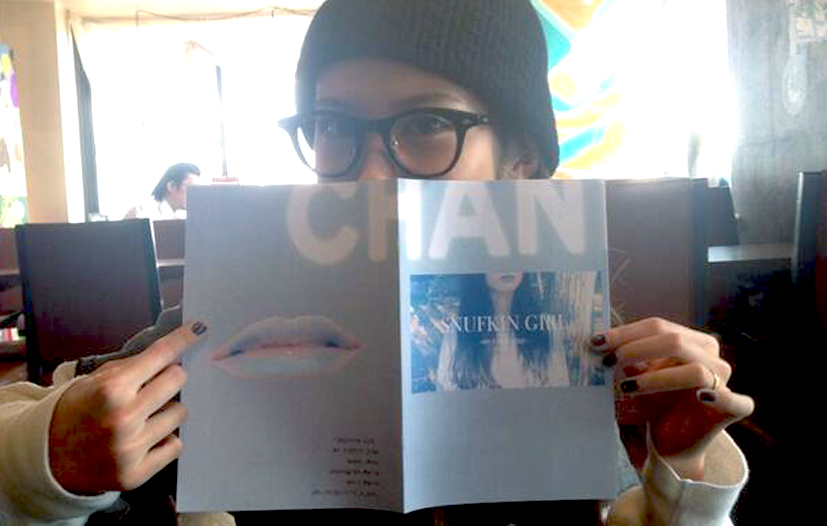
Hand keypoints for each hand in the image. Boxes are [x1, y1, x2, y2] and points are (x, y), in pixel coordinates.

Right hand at [48, 321, 207, 493]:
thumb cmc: (77, 411)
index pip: (160, 355)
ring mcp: (131, 449)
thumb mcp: (95, 380)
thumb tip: (172, 353)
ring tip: (146, 416)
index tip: (200, 328)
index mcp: (111, 390)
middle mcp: (123, 418)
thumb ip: (132, 367)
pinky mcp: (136, 474)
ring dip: (168, 410)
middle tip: (158, 382)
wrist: (49, 458)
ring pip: (180, 413)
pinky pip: (176, 445)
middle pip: (177, 380)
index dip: (183, 339)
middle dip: (171, 377)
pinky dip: (166, 439)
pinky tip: (147, 437)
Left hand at [592, 318, 753, 478]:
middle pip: (674, 341)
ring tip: (627, 388)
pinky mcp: (733, 408)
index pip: (658, 327)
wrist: (670, 442)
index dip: (626, 333)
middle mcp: (712, 356)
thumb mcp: (637, 375)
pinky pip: (733, 399)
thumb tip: (599, 341)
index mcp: (691, 341)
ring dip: (657, 377)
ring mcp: (724, 381)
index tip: (597, 342)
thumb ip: (626, 357)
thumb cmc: (655, 403)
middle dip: (636, 349)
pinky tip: (700, 397)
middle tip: (608, 362)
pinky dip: (718, 396)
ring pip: (695, 369)